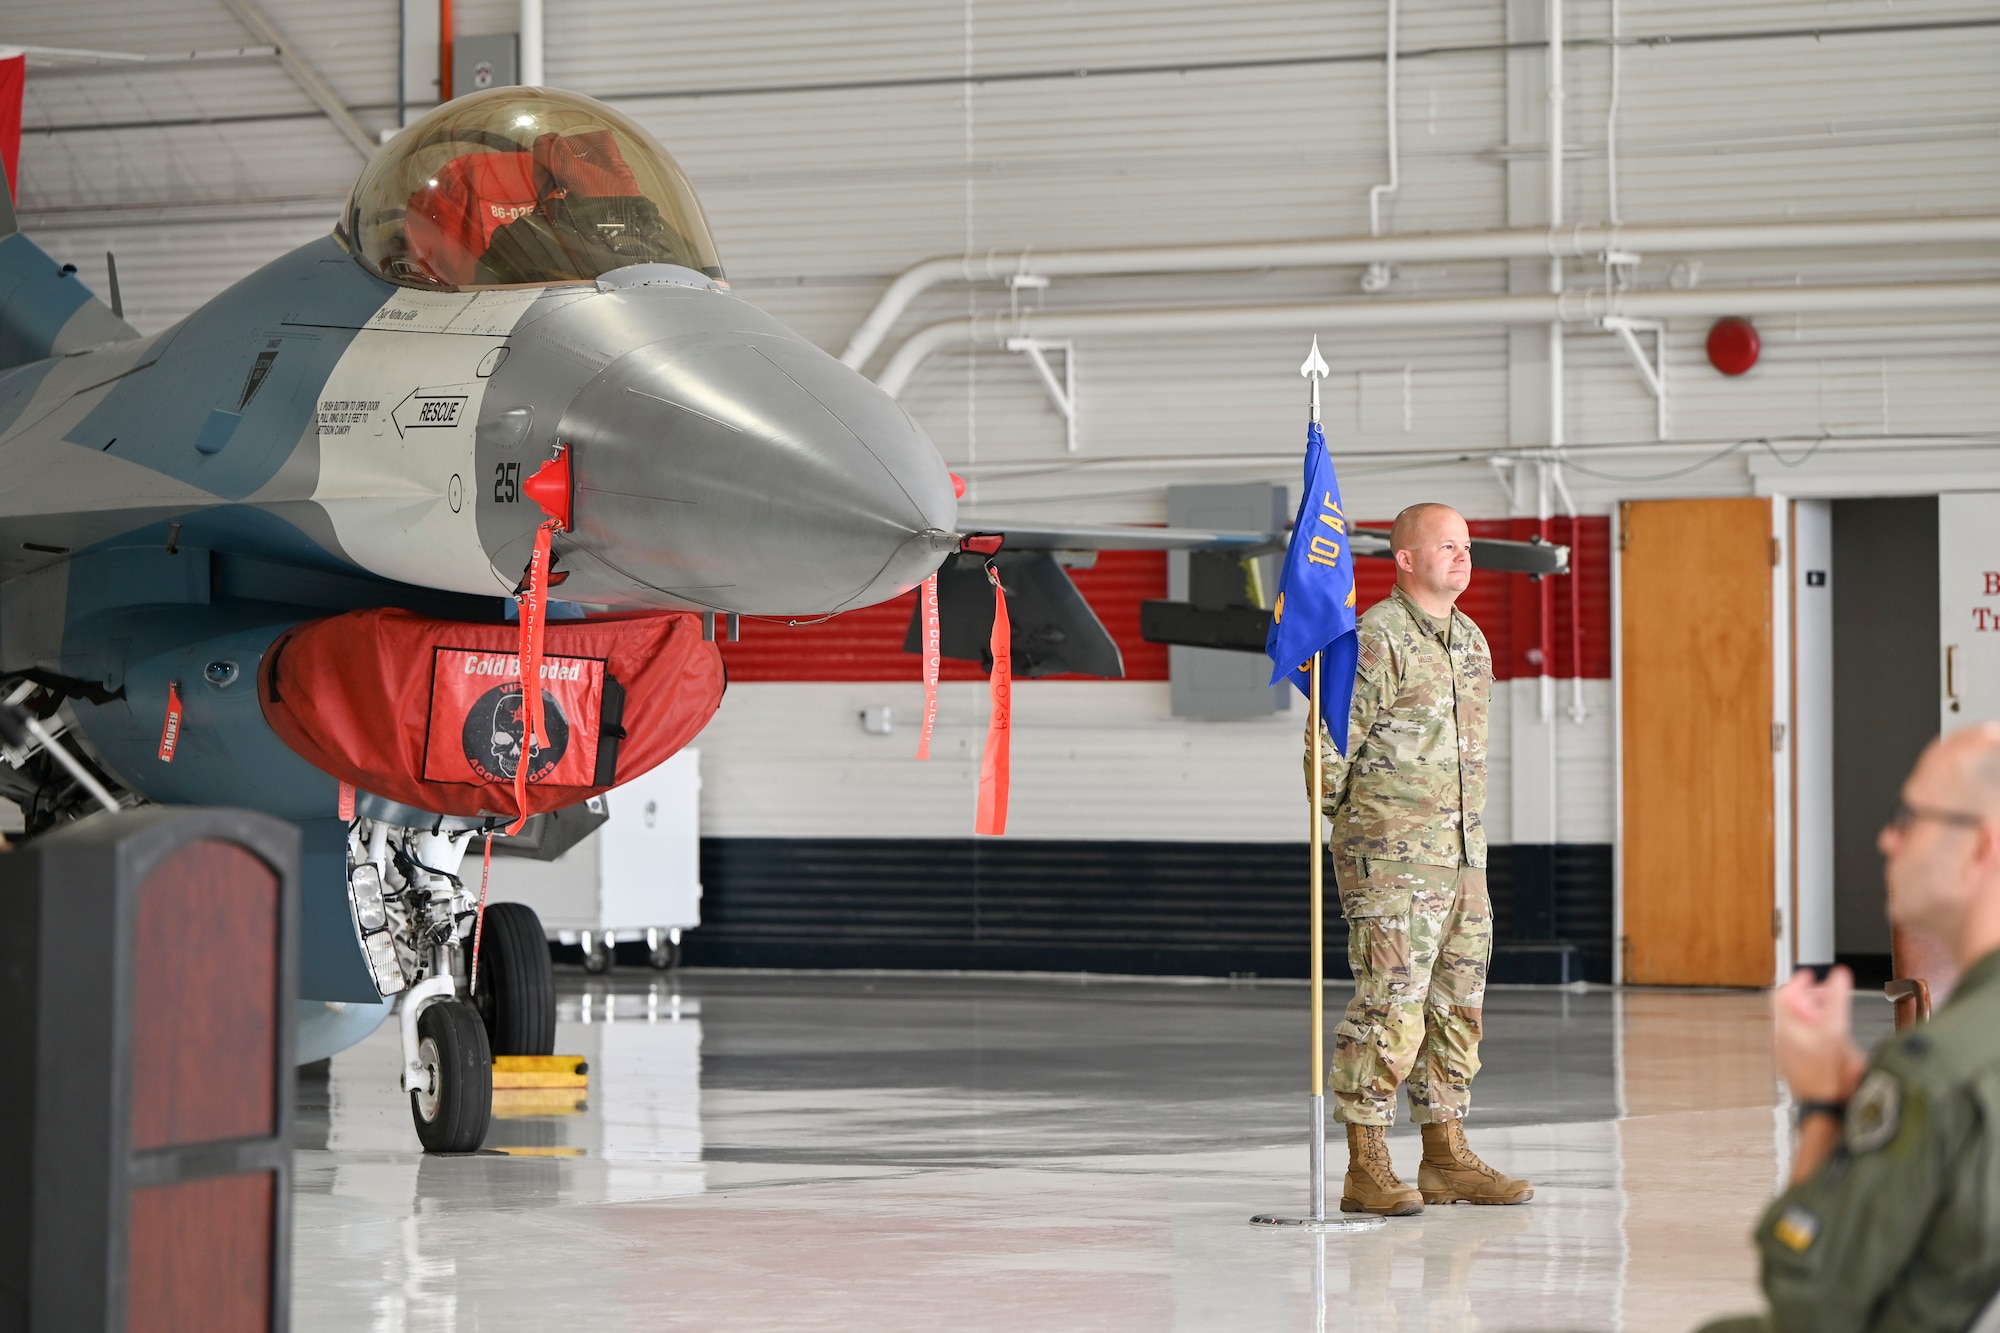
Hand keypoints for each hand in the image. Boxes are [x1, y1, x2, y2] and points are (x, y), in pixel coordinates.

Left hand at [1774, 966, 1867, 1102]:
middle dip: (1807, 998)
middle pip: (1787, 1010)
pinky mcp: (1795, 1067)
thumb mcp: (1837, 1030)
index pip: (1782, 995)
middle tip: (1825, 994)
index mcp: (1788, 1028)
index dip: (1797, 982)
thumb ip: (1836, 1000)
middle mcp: (1783, 1040)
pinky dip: (1811, 1033)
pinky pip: (1798, 1042)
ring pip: (1793, 1026)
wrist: (1826, 1110)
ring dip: (1810, 1016)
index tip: (1810, 976)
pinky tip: (1829, 1038)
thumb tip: (1839, 976)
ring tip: (1830, 1015)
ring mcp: (1788, 1055)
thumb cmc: (1830, 1076)